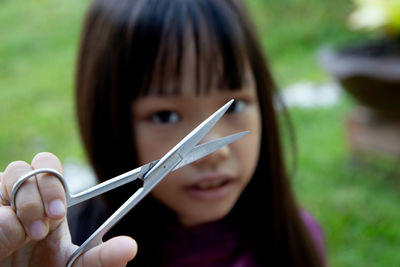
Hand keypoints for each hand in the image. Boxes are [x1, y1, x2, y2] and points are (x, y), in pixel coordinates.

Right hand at [0, 152, 136, 266]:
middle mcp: (21, 195)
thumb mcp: (74, 266)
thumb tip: (130, 247)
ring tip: (24, 239)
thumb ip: (100, 257)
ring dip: (16, 213)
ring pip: (3, 180)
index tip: (59, 213)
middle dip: (37, 196)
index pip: (48, 166)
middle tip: (43, 229)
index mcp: (47, 199)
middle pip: (25, 167)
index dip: (53, 182)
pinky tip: (3, 245)